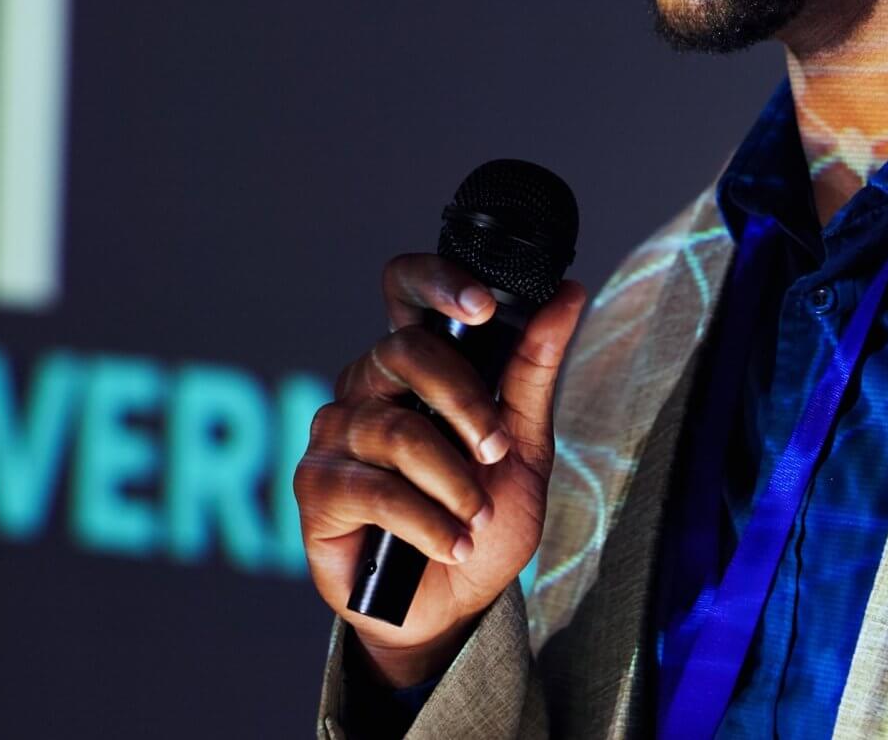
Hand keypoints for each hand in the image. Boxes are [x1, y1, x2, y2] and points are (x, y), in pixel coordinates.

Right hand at [294, 254, 588, 686]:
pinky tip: (452, 544)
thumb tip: (569, 293)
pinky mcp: (317, 486)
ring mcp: (336, 433)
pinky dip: (426, 521)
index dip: (436, 282)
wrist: (453, 605)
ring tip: (478, 516)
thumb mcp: (523, 444)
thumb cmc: (481, 516)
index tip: (483, 307)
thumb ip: (535, 369)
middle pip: (401, 349)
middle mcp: (368, 386)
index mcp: (416, 364)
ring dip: (452, 480)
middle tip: (497, 450)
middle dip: (464, 400)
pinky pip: (373, 488)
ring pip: (394, 428)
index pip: (405, 288)